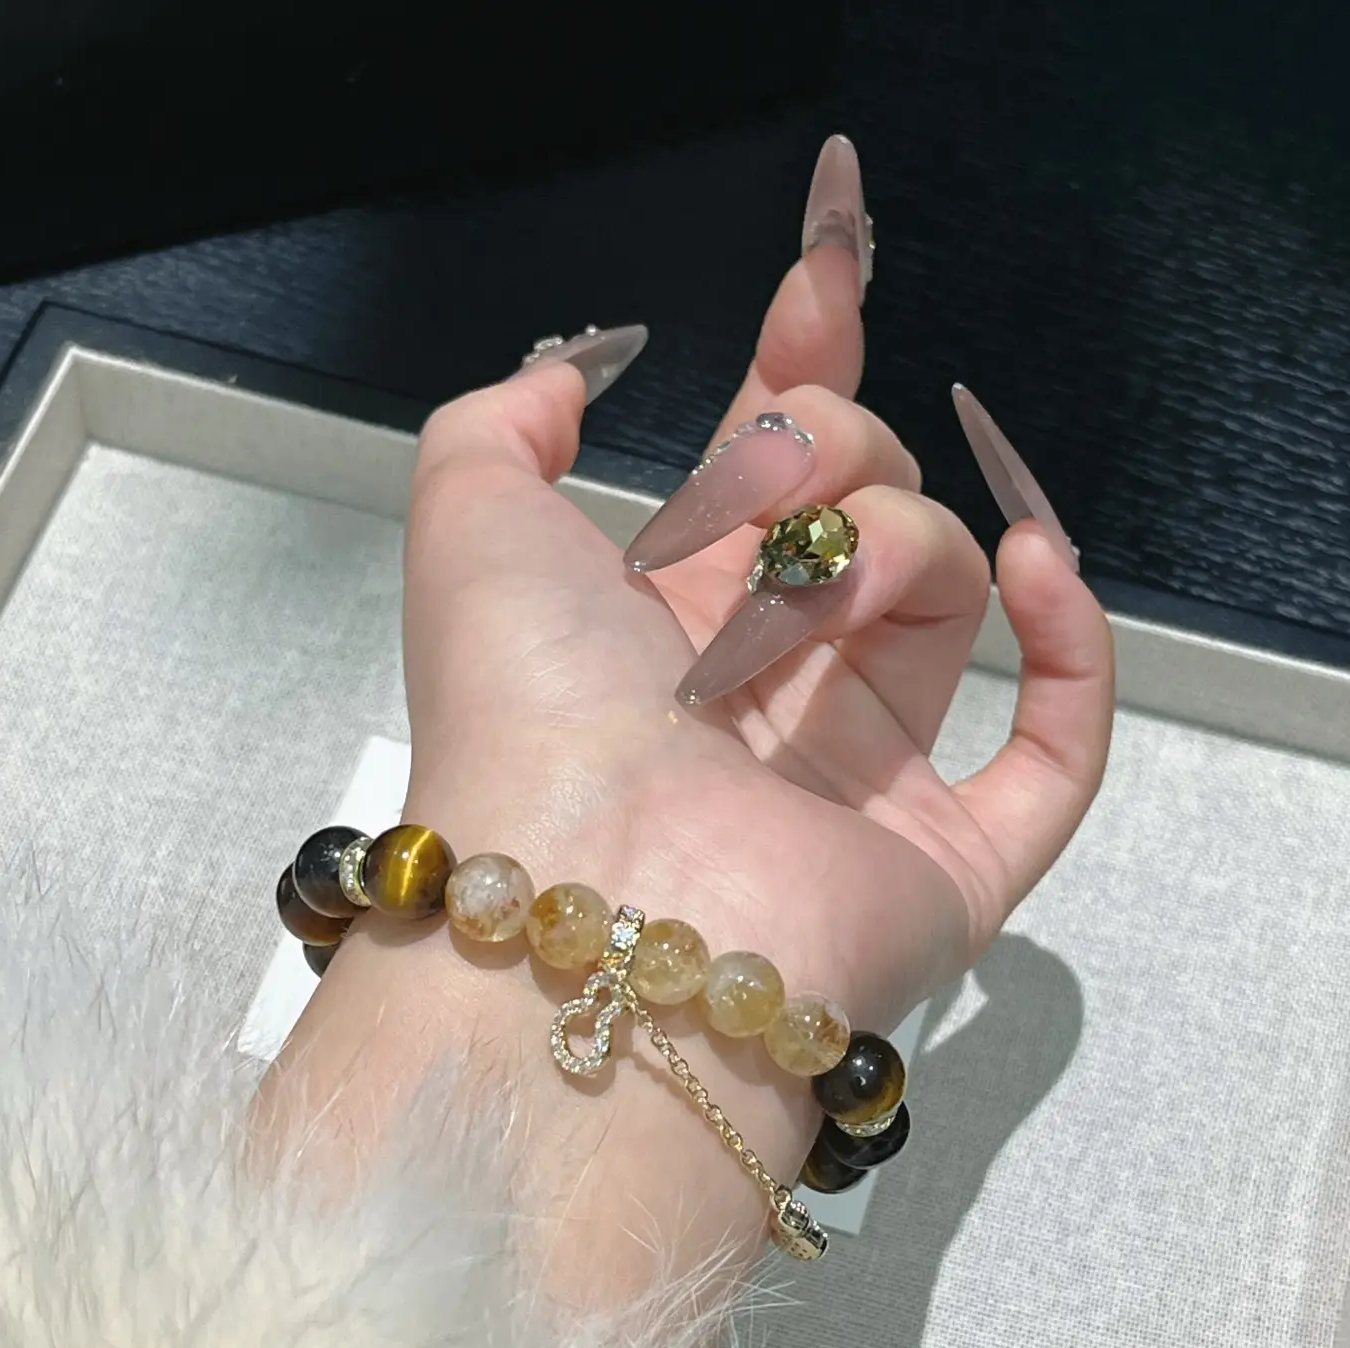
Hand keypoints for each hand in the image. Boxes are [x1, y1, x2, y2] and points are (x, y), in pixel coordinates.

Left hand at [266, 137, 1112, 1308]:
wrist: (587, 897)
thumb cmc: (525, 704)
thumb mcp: (464, 519)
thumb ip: (501, 423)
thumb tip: (572, 375)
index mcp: (670, 618)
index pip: (769, 467)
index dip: (805, 359)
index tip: (830, 258)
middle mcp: (773, 692)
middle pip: (864, 509)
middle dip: (831, 456)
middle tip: (774, 493)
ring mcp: (865, 781)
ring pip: (943, 596)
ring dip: (891, 545)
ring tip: (815, 591)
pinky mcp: (949, 862)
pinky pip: (1059, 752)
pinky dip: (1075, 649)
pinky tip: (1033, 566)